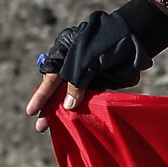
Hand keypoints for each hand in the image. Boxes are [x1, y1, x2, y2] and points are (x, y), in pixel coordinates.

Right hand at [26, 0, 167, 130]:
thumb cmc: (106, 42)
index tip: (32, 111)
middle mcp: (74, 64)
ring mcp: (88, 74)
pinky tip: (75, 123)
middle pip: (59, 90)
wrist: (135, 37)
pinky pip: (90, 99)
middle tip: (42, 126)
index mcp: (65, 52)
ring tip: (55, 129)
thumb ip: (76, 83)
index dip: (41, 96)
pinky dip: (83, 110)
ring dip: (65, 113)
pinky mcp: (102, 82)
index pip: (50, 78)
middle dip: (50, 108)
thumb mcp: (86, 60)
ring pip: (74, 97)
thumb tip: (68, 107)